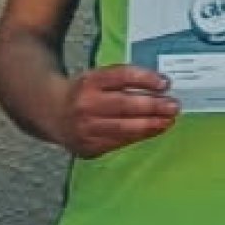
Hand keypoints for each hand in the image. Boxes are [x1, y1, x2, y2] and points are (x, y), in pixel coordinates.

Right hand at [60, 65, 177, 157]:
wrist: (51, 113)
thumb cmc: (84, 92)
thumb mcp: (97, 77)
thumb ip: (123, 79)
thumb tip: (161, 85)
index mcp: (88, 82)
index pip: (121, 77)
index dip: (144, 79)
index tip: (165, 83)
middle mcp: (84, 105)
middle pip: (124, 105)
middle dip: (153, 106)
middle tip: (174, 106)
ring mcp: (85, 129)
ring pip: (125, 128)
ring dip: (151, 125)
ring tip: (169, 120)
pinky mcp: (89, 146)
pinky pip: (120, 142)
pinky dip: (140, 136)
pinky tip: (154, 130)